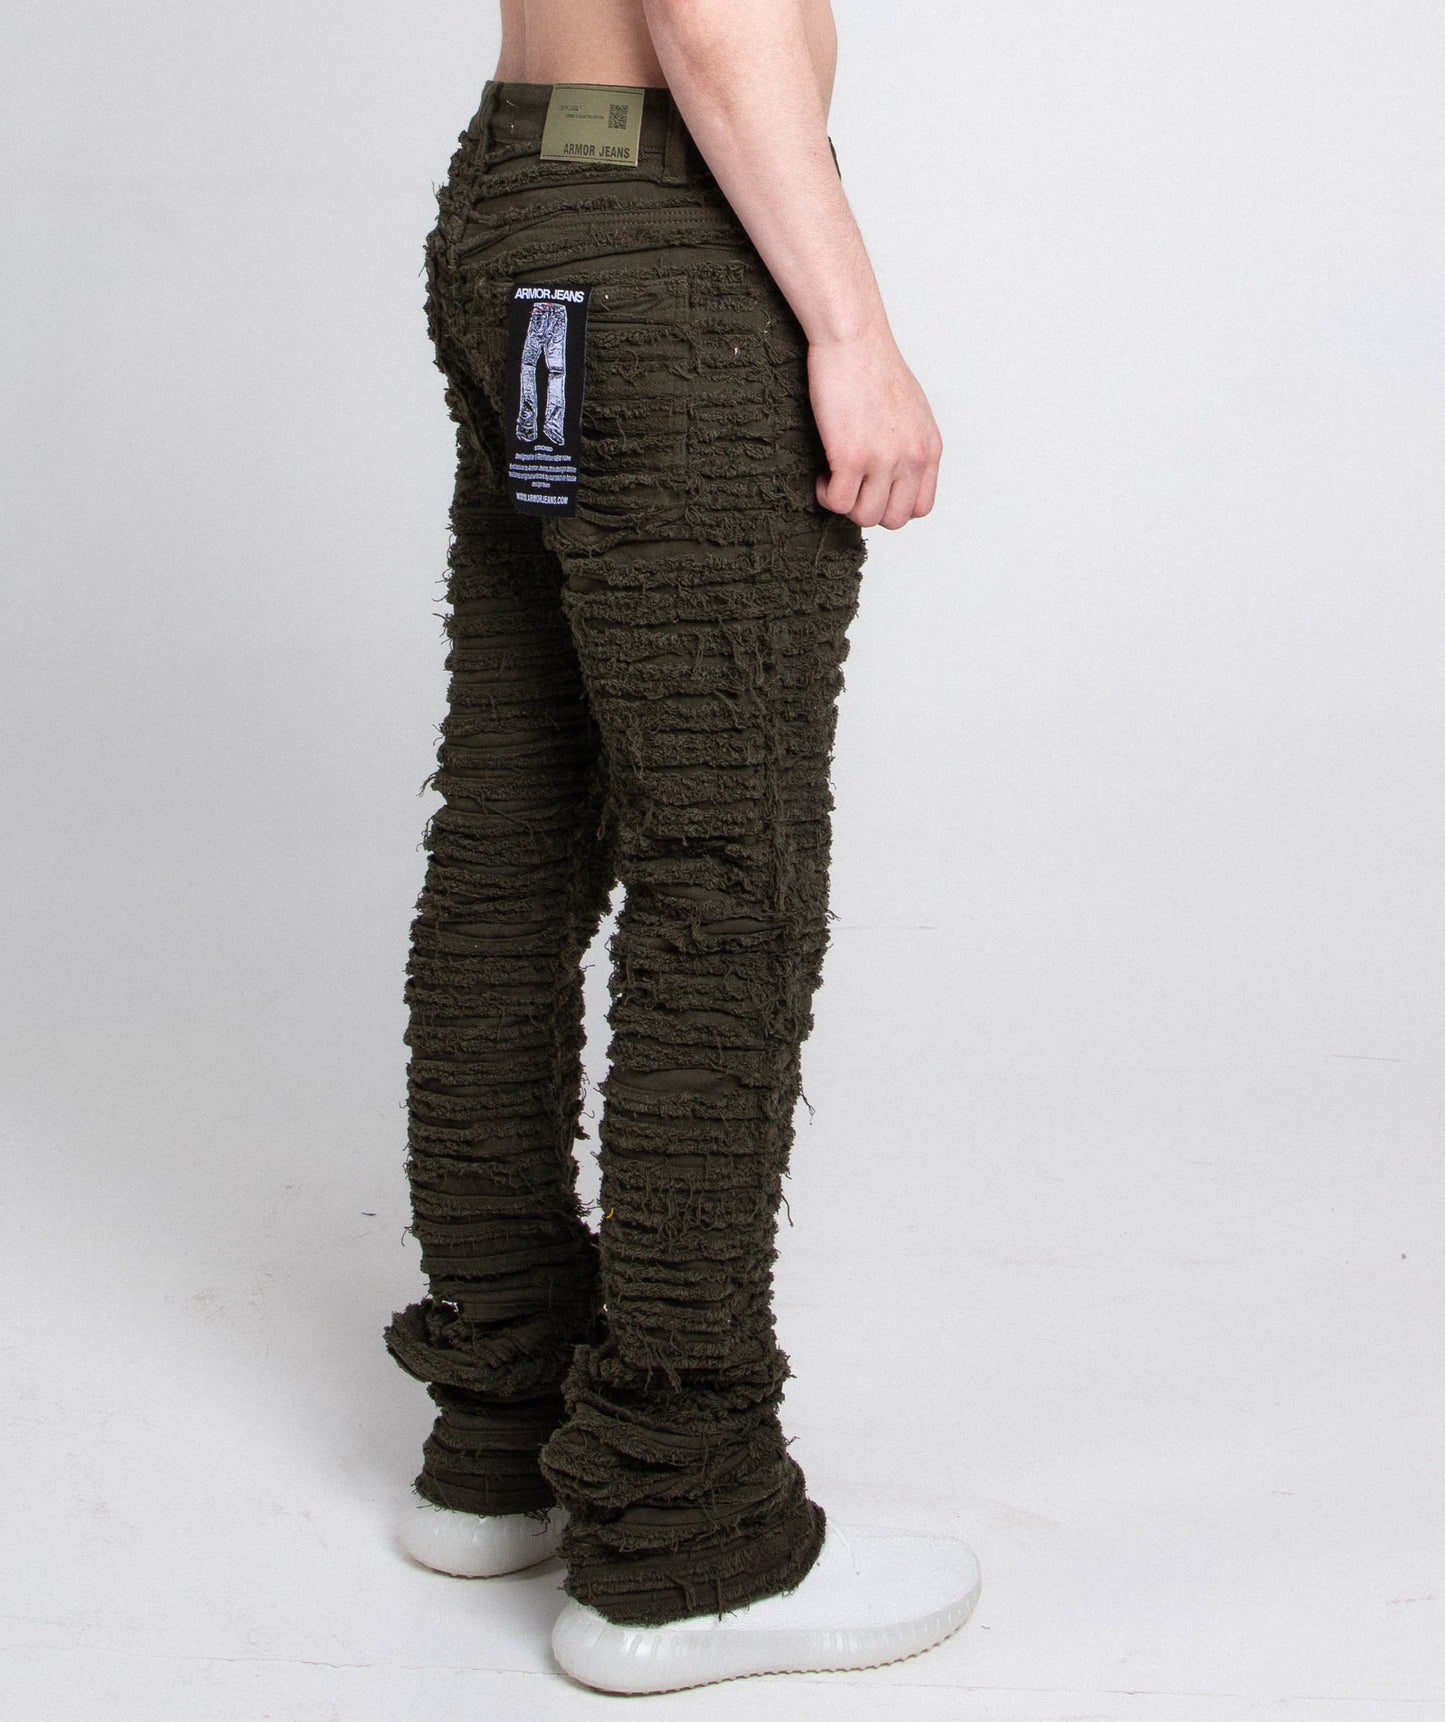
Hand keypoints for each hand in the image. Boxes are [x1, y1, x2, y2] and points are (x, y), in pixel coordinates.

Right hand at [808, 328, 941, 527]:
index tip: (872, 488)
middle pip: (893, 519)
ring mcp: (883, 460)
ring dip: (845, 504)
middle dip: (868, 509)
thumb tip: (895, 472)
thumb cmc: (874, 366)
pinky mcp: (851, 457)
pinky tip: (822, 472)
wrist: (854, 339)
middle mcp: (912, 458)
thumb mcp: (911, 410)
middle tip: (850, 485)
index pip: (920, 507)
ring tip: (834, 477)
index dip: (892, 504)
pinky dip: (826, 494)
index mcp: (929, 448)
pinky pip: (838, 502)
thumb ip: (910, 444)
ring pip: (865, 517)